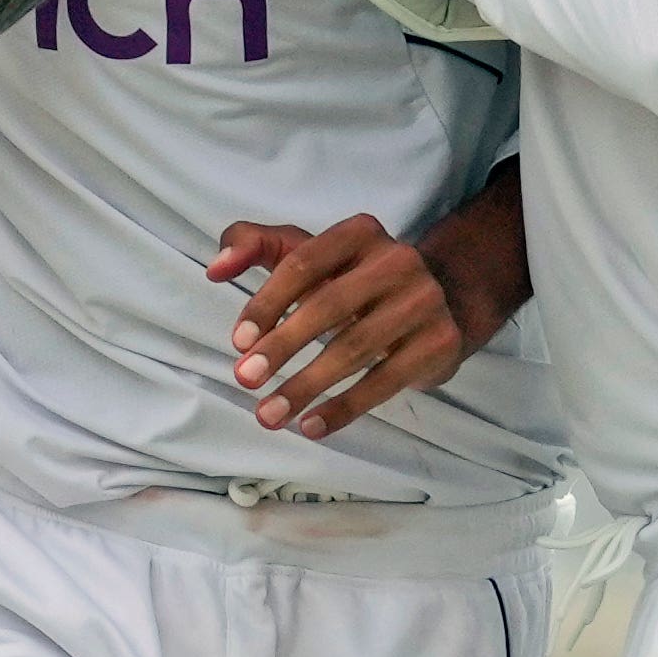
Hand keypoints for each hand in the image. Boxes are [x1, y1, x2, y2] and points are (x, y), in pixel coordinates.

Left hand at [207, 213, 482, 438]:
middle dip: (282, 347)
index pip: (304, 263)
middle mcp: (397, 260)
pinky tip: (310, 425)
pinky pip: (385, 382)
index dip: (267, 302)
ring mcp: (424, 302)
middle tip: (244, 379)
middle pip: (329, 305)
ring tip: (268, 415)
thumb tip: (215, 269)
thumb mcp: (308, 252)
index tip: (238, 341)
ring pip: (356, 348)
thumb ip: (254, 245)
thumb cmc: (353, 277)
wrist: (443, 300)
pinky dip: (344, 408)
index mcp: (360, 231)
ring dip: (306, 386)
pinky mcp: (440, 343)